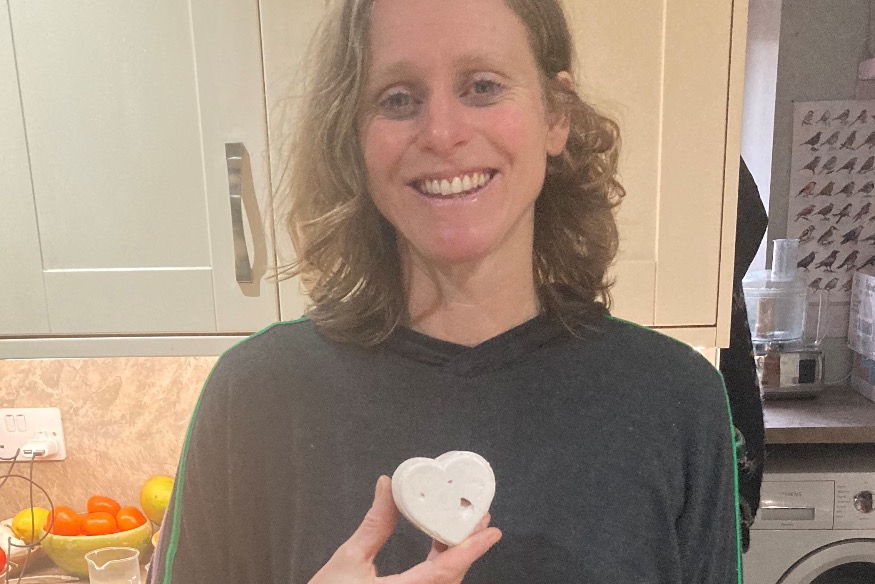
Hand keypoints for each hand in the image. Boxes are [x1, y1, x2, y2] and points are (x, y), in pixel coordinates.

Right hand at [309, 475, 501, 583]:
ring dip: (456, 556)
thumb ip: (374, 525)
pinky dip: (442, 567)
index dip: (471, 549)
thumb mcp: (348, 560)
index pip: (446, 571)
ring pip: (445, 583)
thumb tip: (387, 487)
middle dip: (468, 546)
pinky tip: (440, 548)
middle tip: (481, 519)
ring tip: (463, 528)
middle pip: (452, 577)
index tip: (492, 532)